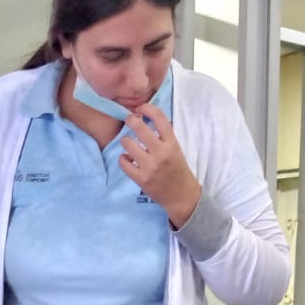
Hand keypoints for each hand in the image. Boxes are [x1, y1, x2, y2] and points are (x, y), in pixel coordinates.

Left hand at [118, 105, 201, 227]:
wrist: (182, 196)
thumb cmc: (178, 170)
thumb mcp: (176, 149)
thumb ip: (164, 136)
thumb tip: (148, 119)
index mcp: (172, 143)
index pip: (159, 117)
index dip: (147, 108)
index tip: (141, 108)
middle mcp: (161, 152)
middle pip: (139, 127)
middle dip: (130, 120)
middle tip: (129, 121)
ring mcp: (150, 166)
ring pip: (128, 143)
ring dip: (126, 141)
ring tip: (129, 144)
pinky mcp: (141, 179)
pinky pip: (123, 163)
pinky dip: (123, 159)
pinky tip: (127, 159)